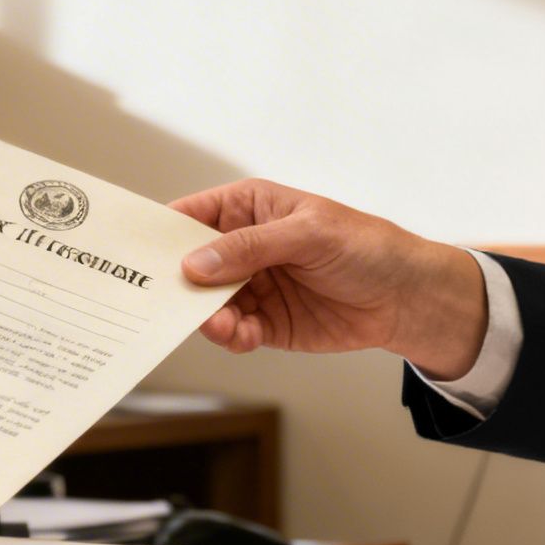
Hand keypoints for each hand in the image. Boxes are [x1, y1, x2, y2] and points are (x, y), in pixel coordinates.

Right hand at [171, 179, 487, 379]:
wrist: (407, 298)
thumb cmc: (367, 247)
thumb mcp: (308, 234)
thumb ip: (249, 246)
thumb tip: (196, 262)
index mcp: (248, 208)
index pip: (191, 215)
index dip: (161, 232)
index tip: (136, 253)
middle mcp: (242, 247)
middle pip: (190, 265)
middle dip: (176, 284)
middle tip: (167, 301)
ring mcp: (252, 286)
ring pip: (207, 303)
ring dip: (206, 316)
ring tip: (220, 323)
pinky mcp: (265, 322)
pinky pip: (232, 330)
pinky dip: (230, 336)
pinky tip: (240, 335)